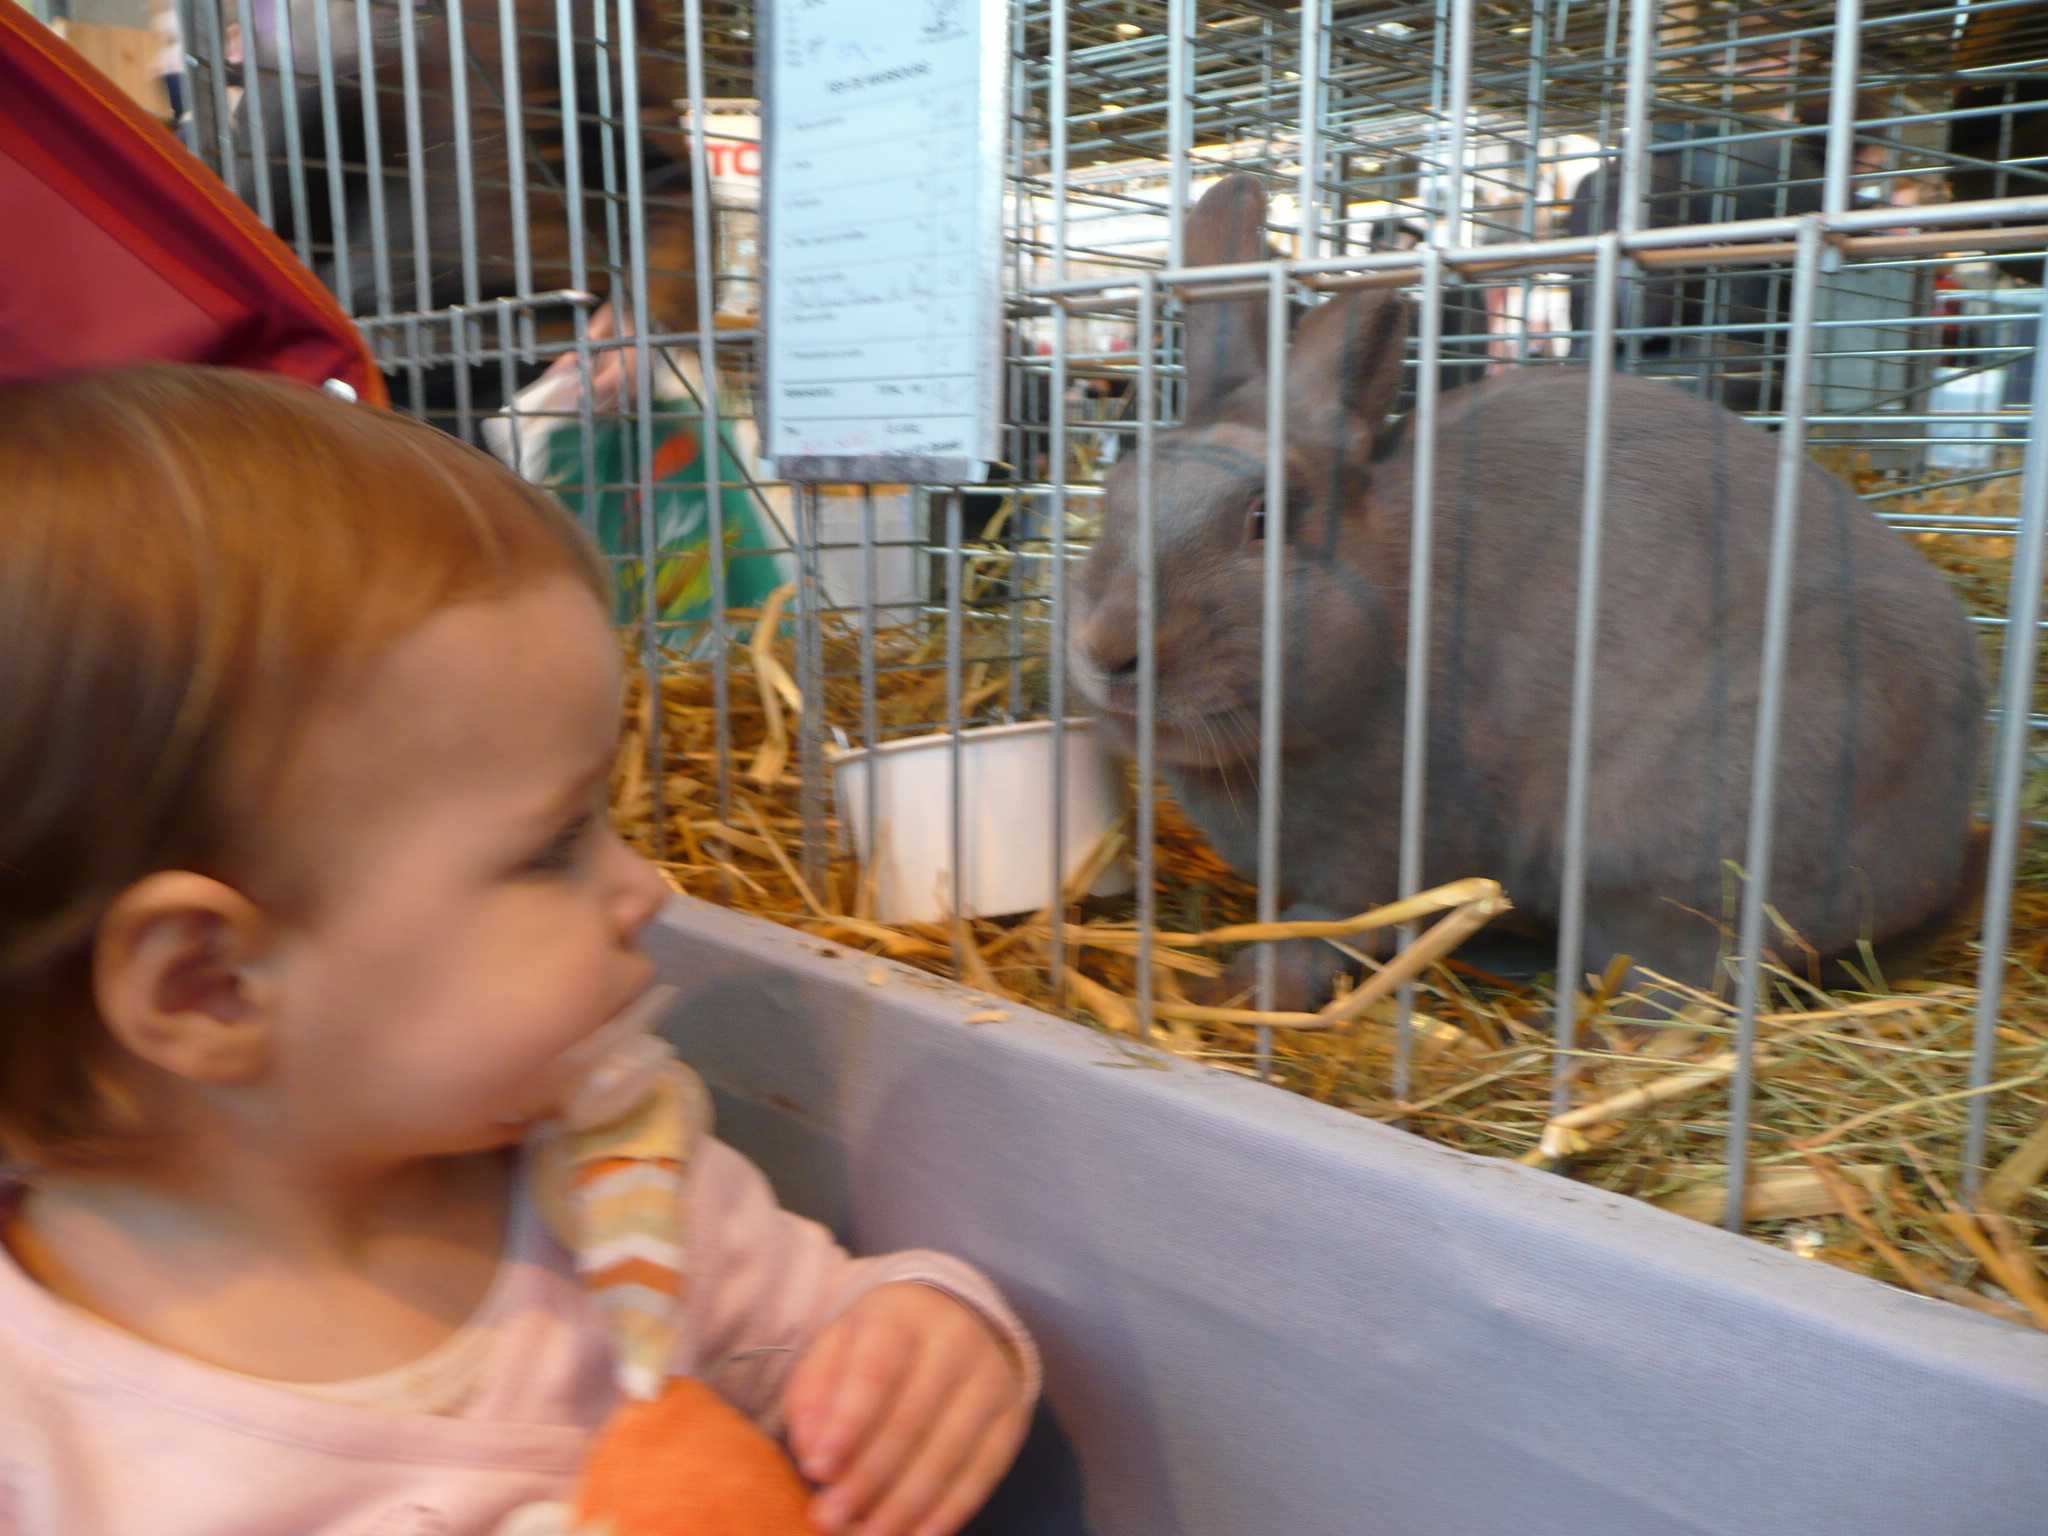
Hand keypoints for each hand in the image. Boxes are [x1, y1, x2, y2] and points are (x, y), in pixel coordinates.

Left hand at [781, 1283, 1028, 1535]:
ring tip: (866, 1535)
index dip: (847, 1423)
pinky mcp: (1012, 1417)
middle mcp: (955, 1341)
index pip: (876, 1371)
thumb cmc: (880, 1344)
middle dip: (867, 1479)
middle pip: (912, 1419)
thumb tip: (813, 1451)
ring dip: (903, 1506)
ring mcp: (991, 1379)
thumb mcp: (837, 1348)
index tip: (816, 1469)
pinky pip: (983, 1474)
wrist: (960, 1319)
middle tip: (829, 1518)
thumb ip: (815, 1394)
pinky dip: (948, 1512)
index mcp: (902, 1316)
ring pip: (948, 1453)